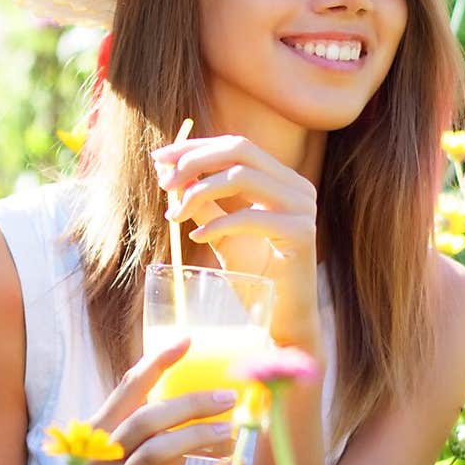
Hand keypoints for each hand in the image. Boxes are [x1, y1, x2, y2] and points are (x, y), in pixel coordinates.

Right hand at [80, 337, 237, 464]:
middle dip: (190, 404)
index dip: (156, 363)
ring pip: (156, 452)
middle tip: (228, 397)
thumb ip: (168, 427)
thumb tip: (222, 403)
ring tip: (232, 432)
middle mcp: (101, 459)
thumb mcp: (145, 451)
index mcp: (99, 434)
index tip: (187, 341)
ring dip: (199, 437)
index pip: (126, 388)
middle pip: (145, 418)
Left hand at [151, 134, 321, 349]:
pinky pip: (250, 217)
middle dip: (195, 161)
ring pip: (242, 177)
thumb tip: (169, 173)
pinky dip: (217, 224)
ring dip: (200, 192)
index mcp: (283, 181)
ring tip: (176, 216)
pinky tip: (197, 237)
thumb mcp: (221, 231)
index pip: (237, 146)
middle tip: (165, 184)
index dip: (196, 147)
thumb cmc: (255, 276)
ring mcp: (304, 208)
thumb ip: (202, 202)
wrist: (283, 319)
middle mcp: (298, 187)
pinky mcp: (302, 234)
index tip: (160, 158)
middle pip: (240, 150)